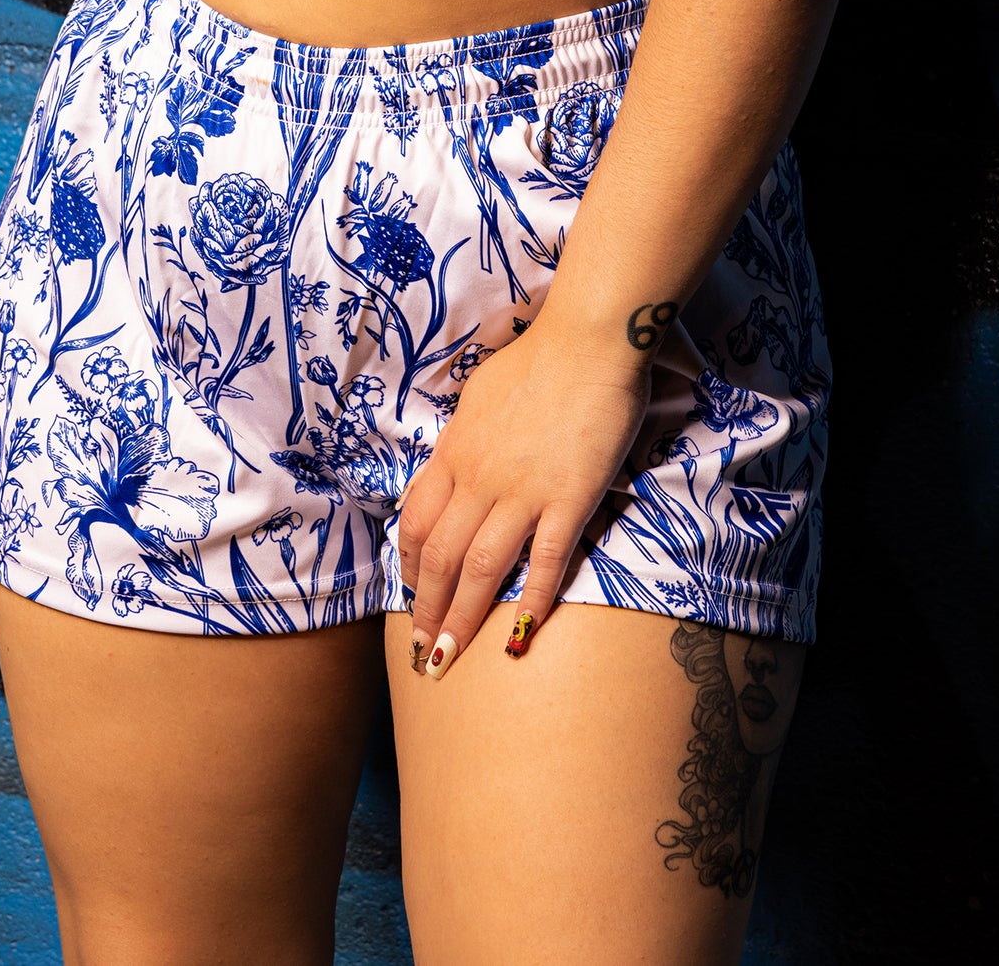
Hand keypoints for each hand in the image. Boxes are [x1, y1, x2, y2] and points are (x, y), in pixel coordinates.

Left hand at [397, 317, 648, 674]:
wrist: (587, 340)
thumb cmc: (536, 360)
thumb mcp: (480, 397)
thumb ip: (465, 439)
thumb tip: (454, 464)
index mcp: (455, 452)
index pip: (417, 524)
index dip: (411, 570)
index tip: (412, 599)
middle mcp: (479, 477)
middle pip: (442, 557)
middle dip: (428, 611)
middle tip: (423, 653)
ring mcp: (523, 490)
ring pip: (483, 568)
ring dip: (463, 619)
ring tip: (451, 658)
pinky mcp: (569, 497)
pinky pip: (547, 559)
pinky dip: (534, 599)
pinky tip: (524, 633)